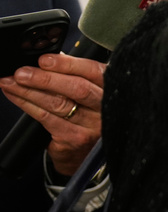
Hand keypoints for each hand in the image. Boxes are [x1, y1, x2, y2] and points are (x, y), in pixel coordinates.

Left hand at [0, 53, 104, 175]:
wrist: (87, 154)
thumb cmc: (89, 117)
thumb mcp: (92, 93)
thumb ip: (78, 75)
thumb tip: (53, 57)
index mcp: (112, 88)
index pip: (92, 71)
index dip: (68, 64)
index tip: (45, 60)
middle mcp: (106, 106)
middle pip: (77, 88)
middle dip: (45, 78)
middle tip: (22, 72)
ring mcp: (92, 125)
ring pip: (58, 104)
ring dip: (30, 91)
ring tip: (11, 82)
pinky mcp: (75, 139)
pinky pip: (47, 119)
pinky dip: (27, 106)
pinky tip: (16, 97)